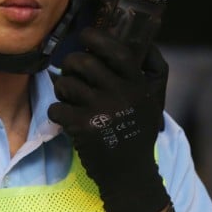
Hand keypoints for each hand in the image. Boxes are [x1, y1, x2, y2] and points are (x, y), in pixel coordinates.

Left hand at [49, 27, 169, 211]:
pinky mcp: (83, 128)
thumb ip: (153, 70)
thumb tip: (146, 41)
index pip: (118, 52)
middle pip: (84, 62)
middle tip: (70, 71)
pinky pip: (56, 108)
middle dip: (70, 63)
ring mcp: (101, 111)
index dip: (98, 38)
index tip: (85, 35)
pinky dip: (56, 112)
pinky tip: (67, 118)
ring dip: (61, 88)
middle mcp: (121, 95)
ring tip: (69, 97)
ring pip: (66, 83)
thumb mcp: (155, 101)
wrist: (130, 175)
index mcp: (138, 86)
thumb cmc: (140, 133)